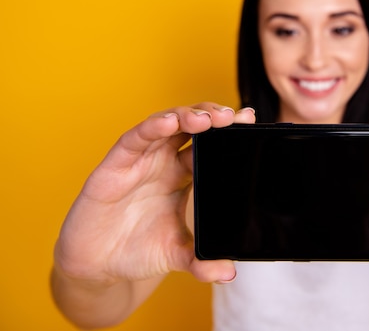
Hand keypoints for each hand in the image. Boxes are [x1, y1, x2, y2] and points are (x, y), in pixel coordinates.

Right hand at [54, 103, 255, 285]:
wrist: (98, 264)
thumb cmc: (138, 250)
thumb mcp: (176, 256)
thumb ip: (201, 262)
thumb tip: (229, 273)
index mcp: (184, 176)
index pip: (211, 146)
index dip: (228, 132)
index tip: (249, 120)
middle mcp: (164, 162)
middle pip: (192, 127)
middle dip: (213, 117)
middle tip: (233, 117)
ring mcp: (141, 160)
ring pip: (166, 125)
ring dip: (187, 116)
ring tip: (207, 119)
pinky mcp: (115, 165)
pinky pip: (135, 140)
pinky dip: (152, 128)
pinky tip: (169, 122)